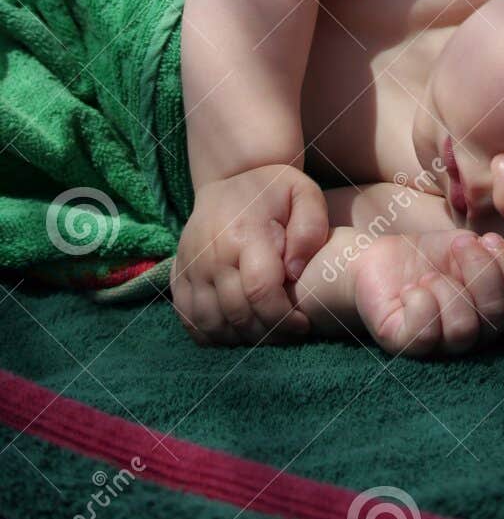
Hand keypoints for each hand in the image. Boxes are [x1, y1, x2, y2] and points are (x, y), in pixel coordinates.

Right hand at [171, 165, 328, 346]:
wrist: (230, 179)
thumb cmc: (273, 191)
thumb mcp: (303, 194)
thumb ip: (310, 228)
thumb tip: (295, 271)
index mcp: (243, 234)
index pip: (260, 292)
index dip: (284, 318)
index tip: (303, 324)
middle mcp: (210, 254)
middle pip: (237, 314)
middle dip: (268, 333)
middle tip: (289, 333)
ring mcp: (190, 267)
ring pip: (211, 324)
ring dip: (242, 339)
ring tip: (266, 331)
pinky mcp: (177, 277)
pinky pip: (190, 321)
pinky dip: (213, 336)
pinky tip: (238, 330)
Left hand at [350, 230, 503, 356]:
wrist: (378, 257)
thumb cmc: (426, 255)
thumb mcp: (465, 245)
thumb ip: (489, 254)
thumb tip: (496, 253)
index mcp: (493, 310)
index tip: (487, 238)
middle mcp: (473, 334)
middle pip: (497, 317)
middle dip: (479, 271)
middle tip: (457, 245)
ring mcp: (440, 346)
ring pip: (463, 329)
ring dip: (446, 288)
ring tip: (427, 274)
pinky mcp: (406, 346)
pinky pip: (425, 334)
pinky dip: (419, 301)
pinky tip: (409, 289)